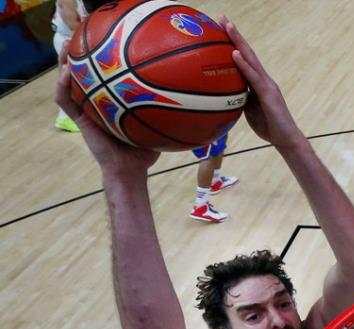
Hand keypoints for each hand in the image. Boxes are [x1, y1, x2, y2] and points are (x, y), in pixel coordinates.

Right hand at [54, 41, 158, 175]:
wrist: (130, 171)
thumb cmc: (145, 151)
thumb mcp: (159, 123)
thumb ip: (167, 108)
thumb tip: (192, 92)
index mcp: (113, 102)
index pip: (105, 76)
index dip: (103, 59)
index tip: (107, 40)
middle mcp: (98, 104)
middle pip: (85, 73)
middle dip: (82, 53)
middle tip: (84, 34)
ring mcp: (87, 111)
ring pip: (69, 83)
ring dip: (64, 64)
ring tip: (67, 46)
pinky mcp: (80, 120)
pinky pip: (66, 101)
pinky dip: (63, 86)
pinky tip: (67, 72)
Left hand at [223, 18, 301, 149]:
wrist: (286, 140)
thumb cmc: (268, 127)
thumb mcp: (248, 111)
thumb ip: (239, 99)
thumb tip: (224, 94)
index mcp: (258, 83)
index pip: (244, 59)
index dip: (233, 43)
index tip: (221, 29)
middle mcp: (263, 79)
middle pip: (247, 52)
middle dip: (234, 34)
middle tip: (221, 18)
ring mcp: (267, 85)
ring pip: (251, 59)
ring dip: (238, 41)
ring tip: (227, 26)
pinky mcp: (268, 93)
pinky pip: (253, 76)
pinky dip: (243, 64)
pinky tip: (234, 53)